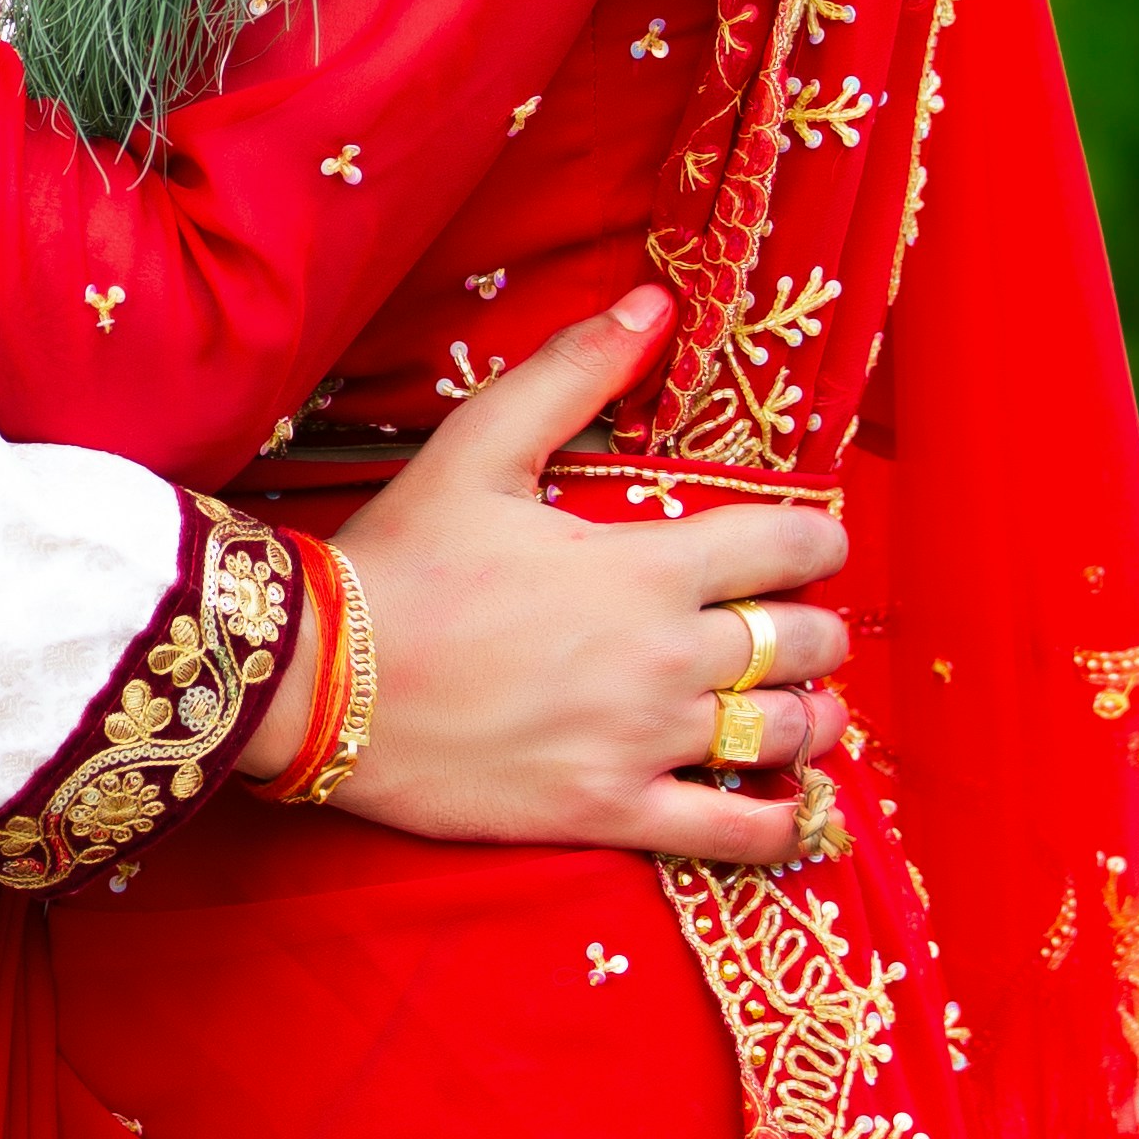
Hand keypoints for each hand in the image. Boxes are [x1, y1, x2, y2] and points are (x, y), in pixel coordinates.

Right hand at [298, 289, 850, 864]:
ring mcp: (641, 741)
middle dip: (819, 630)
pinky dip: (780, 826)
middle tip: (801, 627)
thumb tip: (655, 303)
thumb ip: (575, 371)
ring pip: (784, 735)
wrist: (318, 680)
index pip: (787, 547)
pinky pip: (732, 835)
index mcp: (643, 564)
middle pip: (801, 644)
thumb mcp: (478, 445)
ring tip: (806, 707)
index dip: (820, 542)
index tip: (816, 545)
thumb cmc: (400, 559)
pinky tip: (790, 807)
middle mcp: (662, 655)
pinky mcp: (610, 812)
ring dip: (813, 718)